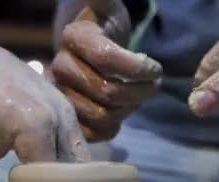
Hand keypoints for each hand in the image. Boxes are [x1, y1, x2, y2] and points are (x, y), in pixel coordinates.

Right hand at [51, 0, 161, 140]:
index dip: (138, 68)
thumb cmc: (105, 24)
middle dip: (140, 92)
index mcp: (74, 37)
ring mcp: (63, 95)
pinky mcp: (70, 117)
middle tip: (154, 85)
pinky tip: (123, 112)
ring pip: (102, 115)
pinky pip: (93, 133)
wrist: (88, 46)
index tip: (156, 68)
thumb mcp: (106, 4)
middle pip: (107, 92)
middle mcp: (61, 68)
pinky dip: (114, 127)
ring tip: (141, 97)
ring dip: (130, 109)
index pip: (108, 58)